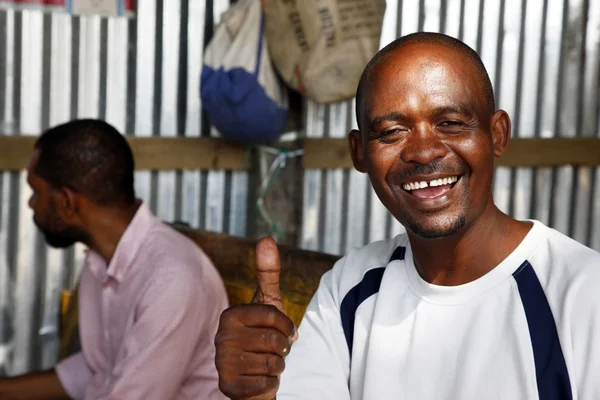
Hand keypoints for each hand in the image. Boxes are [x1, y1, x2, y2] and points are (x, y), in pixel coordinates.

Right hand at [215, 237, 296, 399]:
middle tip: (274, 349)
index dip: (287, 326)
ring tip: (267, 362)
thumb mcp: (269, 302)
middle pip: (275, 342)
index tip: (284, 331)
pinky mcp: (228, 386)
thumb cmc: (263, 334)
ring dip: (277, 366)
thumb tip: (266, 238)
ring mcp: (223, 363)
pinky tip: (260, 378)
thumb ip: (268, 272)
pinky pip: (266, 384)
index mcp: (230, 315)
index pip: (274, 318)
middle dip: (283, 348)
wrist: (255, 373)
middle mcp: (221, 338)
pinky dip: (271, 383)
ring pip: (272, 363)